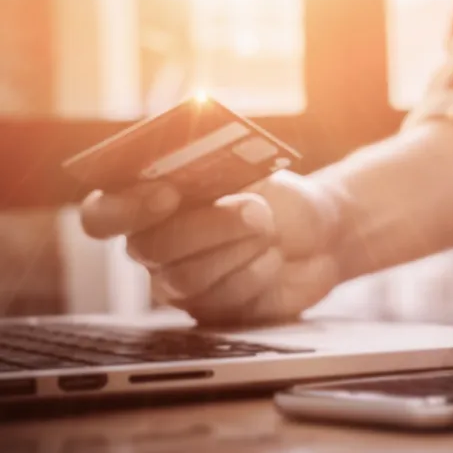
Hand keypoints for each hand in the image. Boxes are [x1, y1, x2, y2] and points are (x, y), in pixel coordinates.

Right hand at [79, 171, 344, 323]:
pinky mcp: (212, 312)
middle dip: (209, 227)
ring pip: (187, 278)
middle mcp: (156, 248)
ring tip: (270, 231)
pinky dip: (255, 274)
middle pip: (152, 249)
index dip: (125, 208)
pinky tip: (273, 260)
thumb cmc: (281, 198)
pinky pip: (221, 301)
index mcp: (152, 203)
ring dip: (238, 249)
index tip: (168, 193)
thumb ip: (219, 171)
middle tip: (256, 210)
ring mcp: (181, 284)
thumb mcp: (253, 173)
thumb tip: (195, 167)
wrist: (322, 236)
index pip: (103, 215)